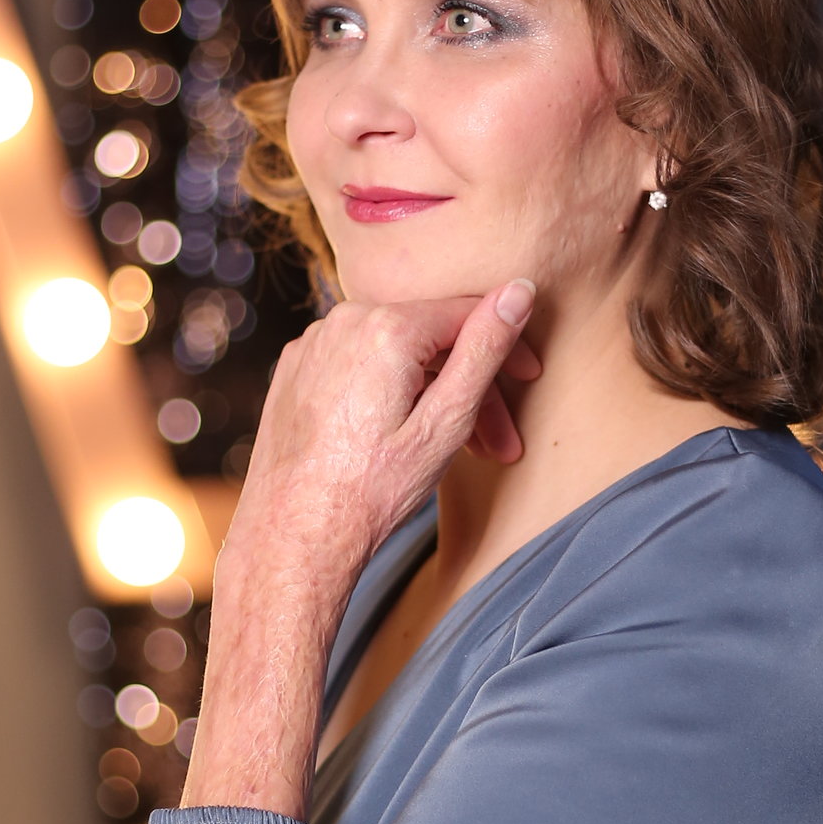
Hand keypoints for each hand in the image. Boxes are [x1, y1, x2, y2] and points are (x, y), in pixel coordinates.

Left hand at [225, 282, 539, 597]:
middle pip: (429, 338)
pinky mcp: (296, 369)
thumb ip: (484, 350)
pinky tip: (402, 435)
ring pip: (393, 352)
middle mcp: (343, 321)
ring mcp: (313, 343)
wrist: (294, 533)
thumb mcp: (446, 422)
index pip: (467, 311)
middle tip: (499, 441)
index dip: (506, 345)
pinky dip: (388, 391)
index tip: (529, 378)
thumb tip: (519, 290)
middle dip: (469, 384)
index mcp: (385, 327)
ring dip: (430, 391)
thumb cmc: (372, 489)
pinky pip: (357, 364)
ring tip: (457, 449)